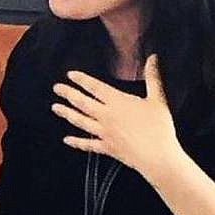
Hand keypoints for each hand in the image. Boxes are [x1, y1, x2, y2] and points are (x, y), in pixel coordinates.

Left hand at [51, 54, 181, 178]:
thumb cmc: (159, 128)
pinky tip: (67, 139)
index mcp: (118, 102)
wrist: (157, 156)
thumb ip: (153, 77)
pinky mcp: (107, 148)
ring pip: (81, 121)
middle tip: (56, 88)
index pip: (95, 87)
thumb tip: (152, 58)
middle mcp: (107, 116)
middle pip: (83, 103)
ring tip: (55, 108)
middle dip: (68, 94)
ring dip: (67, 113)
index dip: (82, 80)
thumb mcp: (158, 99)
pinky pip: (87, 144)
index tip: (70, 74)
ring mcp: (104, 133)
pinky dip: (76, 142)